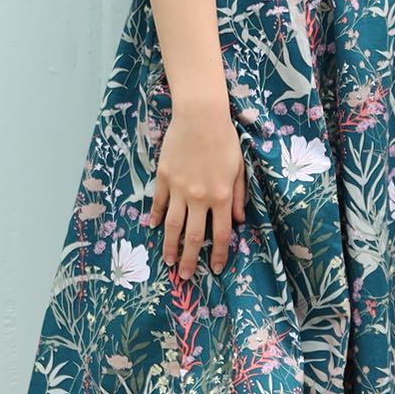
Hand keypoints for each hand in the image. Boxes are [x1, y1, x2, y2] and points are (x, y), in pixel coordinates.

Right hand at [147, 101, 246, 278]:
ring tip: (169, 261)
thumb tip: (239, 221)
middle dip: (190, 260)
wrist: (200, 117)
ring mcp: (179, 189)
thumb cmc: (225, 139)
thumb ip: (238, 196)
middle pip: (194, 236)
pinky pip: (160, 203)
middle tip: (186, 276)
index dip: (219, 254)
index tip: (216, 269)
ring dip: (170, 246)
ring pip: (173, 225)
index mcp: (221, 196)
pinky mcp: (164, 178)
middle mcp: (199, 197)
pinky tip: (155, 228)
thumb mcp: (239, 168)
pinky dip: (157, 216)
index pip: (221, 234)